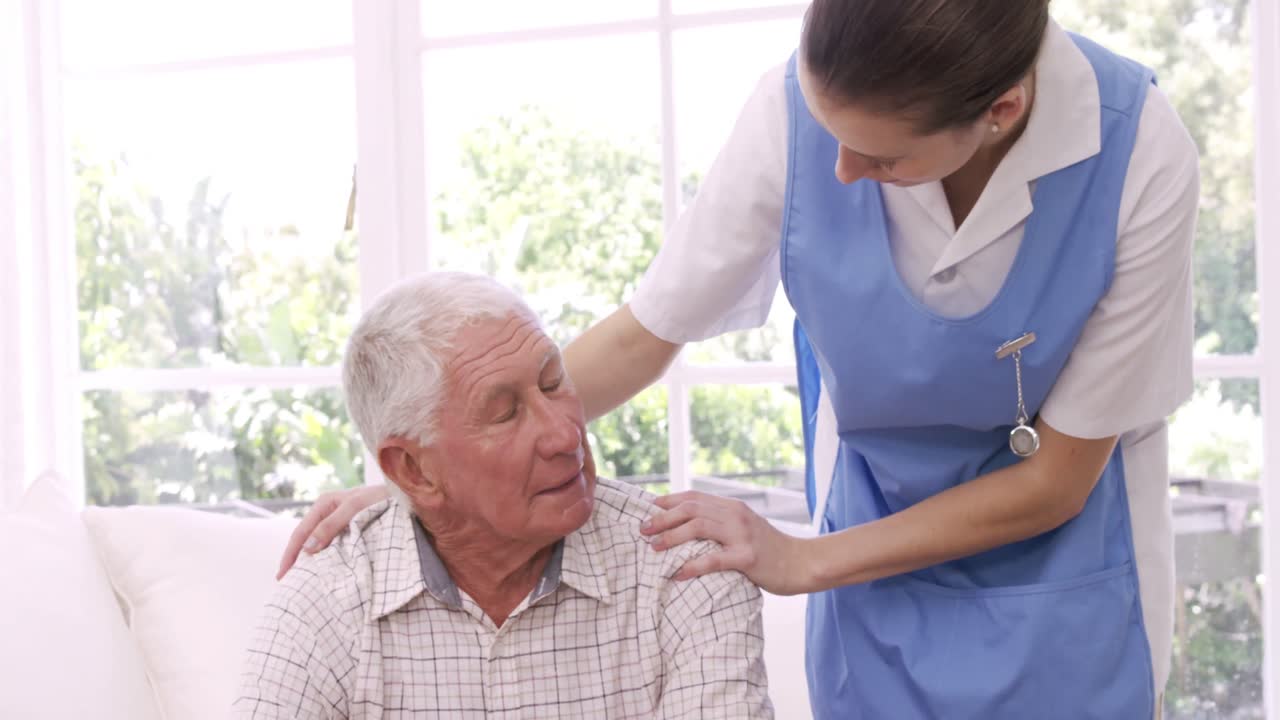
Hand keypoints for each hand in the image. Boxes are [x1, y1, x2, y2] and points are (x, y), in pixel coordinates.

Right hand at [277, 484, 389, 578]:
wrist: (405, 496)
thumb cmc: (381, 497)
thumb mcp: (355, 507)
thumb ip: (331, 525)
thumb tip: (307, 549)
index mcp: (324, 503)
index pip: (300, 532)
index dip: (290, 555)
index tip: (282, 576)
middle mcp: (328, 512)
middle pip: (304, 539)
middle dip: (295, 559)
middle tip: (286, 583)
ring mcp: (338, 521)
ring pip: (317, 544)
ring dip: (308, 560)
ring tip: (300, 581)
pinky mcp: (350, 530)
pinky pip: (331, 546)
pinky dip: (324, 559)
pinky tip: (322, 571)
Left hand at [640, 491, 813, 594]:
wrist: (801, 562)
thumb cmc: (769, 549)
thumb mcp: (744, 528)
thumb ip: (721, 523)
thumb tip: (688, 527)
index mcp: (733, 507)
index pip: (694, 497)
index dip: (668, 501)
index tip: (648, 510)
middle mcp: (736, 515)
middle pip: (691, 509)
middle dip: (662, 518)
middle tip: (643, 529)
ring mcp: (742, 535)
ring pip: (698, 528)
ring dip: (671, 537)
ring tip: (653, 547)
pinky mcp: (748, 557)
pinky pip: (713, 560)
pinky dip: (692, 566)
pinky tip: (677, 574)